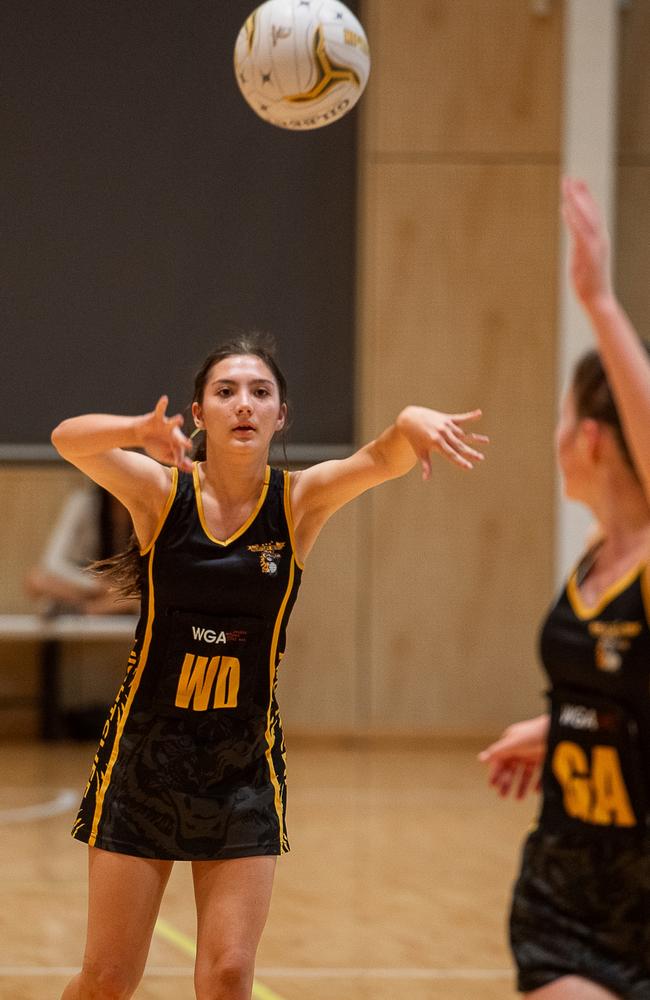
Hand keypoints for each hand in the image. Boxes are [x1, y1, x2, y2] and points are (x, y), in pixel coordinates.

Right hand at [137, 396, 192, 471]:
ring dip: (175, 421)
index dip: (178, 458)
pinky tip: (165, 399)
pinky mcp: (157, 417)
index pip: (179, 452)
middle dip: (183, 442)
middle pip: (179, 438)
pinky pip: (160, 409)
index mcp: (176, 443)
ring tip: (179, 419)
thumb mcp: (166, 456)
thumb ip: (178, 461)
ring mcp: (166, 425)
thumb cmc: (156, 444)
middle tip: (189, 445)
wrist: (140, 434)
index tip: (178, 464)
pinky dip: (162, 404)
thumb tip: (191, 469)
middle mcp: (173, 433)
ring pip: (172, 423)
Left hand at [397, 406, 487, 478]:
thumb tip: (426, 479)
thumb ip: (426, 465)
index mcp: (436, 443)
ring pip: (462, 434)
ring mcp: (445, 425)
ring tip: (487, 441)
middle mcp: (442, 434)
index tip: (469, 467)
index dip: (460, 461)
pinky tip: (479, 413)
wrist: (410, 419)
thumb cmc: (414, 438)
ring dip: (475, 438)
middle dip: (470, 452)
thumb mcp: (420, 452)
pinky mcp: (447, 418)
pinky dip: (470, 416)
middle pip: (459, 445)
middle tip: (481, 458)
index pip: (450, 454)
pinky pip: (461, 418)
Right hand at [478, 715, 548, 798]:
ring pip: (524, 774)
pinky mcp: (544, 759)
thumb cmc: (534, 733)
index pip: (499, 761)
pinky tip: (535, 792)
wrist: (558, 731)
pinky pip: (538, 775)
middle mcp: (520, 750)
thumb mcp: (513, 743)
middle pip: (510, 769)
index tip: (492, 786)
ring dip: (520, 786)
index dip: (495, 773)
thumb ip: (497, 752)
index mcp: (510, 743)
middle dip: (506, 782)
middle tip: (502, 796)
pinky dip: (536, 784)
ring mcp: (532, 755)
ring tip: (518, 799)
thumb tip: (481, 758)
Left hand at [561, 177, 612, 308]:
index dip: (585, 197)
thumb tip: (575, 238)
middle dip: (579, 193)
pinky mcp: (588, 252)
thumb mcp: (583, 259)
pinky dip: (572, 218)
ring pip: (585, 216)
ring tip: (566, 186)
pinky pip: (579, 231)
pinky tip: (564, 207)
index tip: (577, 183)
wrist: (597, 298)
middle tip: (570, 177)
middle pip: (589, 209)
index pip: (592, 213)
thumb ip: (579, 246)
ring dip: (575, 200)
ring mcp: (595, 244)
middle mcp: (599, 238)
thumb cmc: (589, 282)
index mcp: (598, 239)